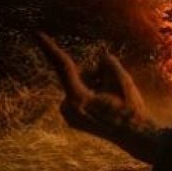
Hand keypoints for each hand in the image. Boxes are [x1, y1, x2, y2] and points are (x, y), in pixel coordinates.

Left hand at [35, 32, 161, 162]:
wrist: (135, 137)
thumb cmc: (130, 110)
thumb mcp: (123, 80)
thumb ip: (108, 63)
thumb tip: (100, 58)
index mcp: (77, 99)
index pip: (63, 67)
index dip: (50, 48)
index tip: (36, 33)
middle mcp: (68, 109)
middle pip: (79, 75)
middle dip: (96, 75)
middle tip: (116, 90)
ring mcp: (69, 116)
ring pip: (81, 85)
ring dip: (97, 85)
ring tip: (115, 101)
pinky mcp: (74, 119)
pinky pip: (81, 95)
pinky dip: (94, 93)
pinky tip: (109, 105)